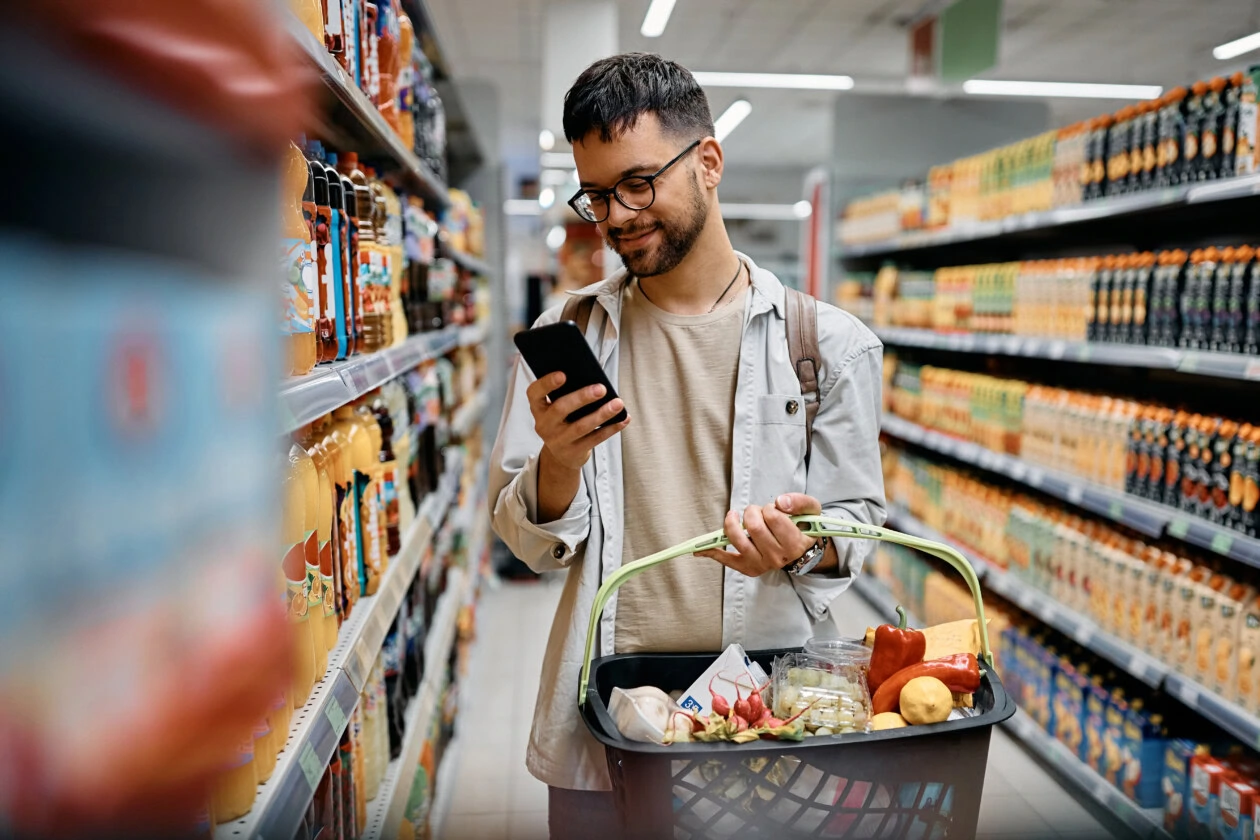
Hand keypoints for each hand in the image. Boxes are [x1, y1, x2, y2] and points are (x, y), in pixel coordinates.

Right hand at [527, 372, 629, 471]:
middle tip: (601, 388)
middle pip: (561, 409)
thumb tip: (592, 379)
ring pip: (581, 426)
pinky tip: (623, 418)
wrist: (560, 455)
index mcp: (538, 408)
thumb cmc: (562, 420)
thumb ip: (566, 393)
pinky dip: (611, 428)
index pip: (535, 393)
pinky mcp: (574, 452)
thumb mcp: (556, 407)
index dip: (547, 383)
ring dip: (602, 414)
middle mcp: (544, 425)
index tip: (563, 374)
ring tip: (618, 403)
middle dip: (582, 397)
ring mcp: (558, 441)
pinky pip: (595, 439)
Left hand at [698, 493, 821, 576]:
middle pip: (754, 527)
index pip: (774, 518)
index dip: (770, 508)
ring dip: (732, 523)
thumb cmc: (803, 527)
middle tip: (757, 512)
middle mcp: (778, 557)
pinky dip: (712, 553)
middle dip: (752, 512)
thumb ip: (799, 502)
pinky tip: (699, 551)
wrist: (803, 549)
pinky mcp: (748, 568)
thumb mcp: (811, 510)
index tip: (773, 510)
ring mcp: (761, 564)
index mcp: (795, 544)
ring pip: (738, 540)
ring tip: (735, 516)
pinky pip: (727, 560)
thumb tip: (780, 502)